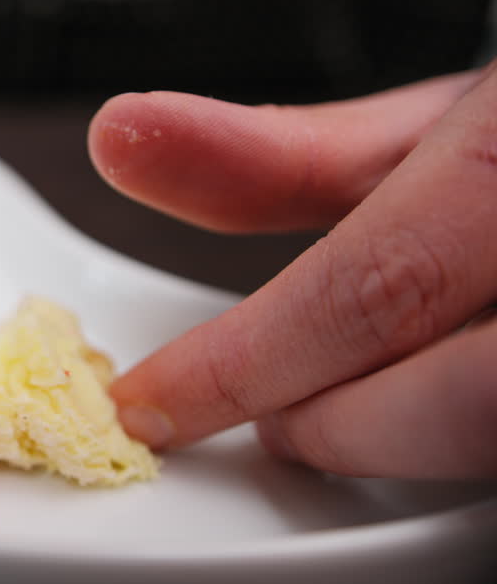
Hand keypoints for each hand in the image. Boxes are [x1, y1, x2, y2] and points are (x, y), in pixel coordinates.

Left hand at [88, 66, 496, 478]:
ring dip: (400, 449)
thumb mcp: (429, 134)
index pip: (374, 289)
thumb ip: (281, 157)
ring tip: (346, 418)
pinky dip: (454, 447)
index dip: (241, 366)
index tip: (148, 402)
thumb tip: (124, 138)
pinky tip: (418, 418)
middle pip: (456, 399)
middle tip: (268, 415)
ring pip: (493, 436)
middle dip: (334, 426)